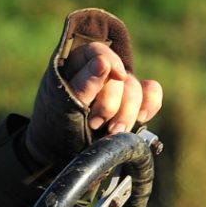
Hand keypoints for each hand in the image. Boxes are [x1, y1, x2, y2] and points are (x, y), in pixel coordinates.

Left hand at [22, 7, 161, 169]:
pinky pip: (151, 93)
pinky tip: (141, 118)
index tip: (117, 76)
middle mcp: (99, 71)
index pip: (98, 52)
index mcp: (77, 64)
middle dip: (112, 102)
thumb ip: (83, 85)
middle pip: (120, 75)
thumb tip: (103, 63)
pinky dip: (149, 104)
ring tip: (113, 132)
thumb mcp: (63, 107)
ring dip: (127, 112)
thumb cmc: (55, 127)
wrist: (59, 154)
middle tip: (96, 123)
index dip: (111, 62)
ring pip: (135, 88)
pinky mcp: (131, 101)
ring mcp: (117, 86)